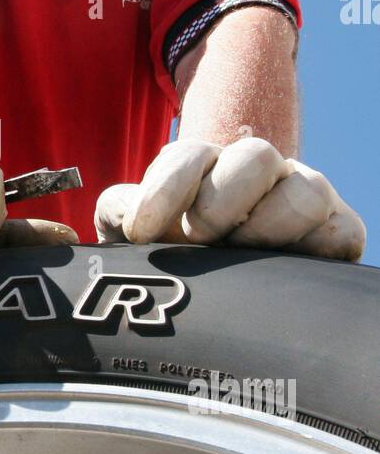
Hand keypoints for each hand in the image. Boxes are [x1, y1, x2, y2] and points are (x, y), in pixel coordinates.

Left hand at [94, 137, 365, 260]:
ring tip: (242, 261)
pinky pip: (341, 231)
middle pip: (256, 155)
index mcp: (204, 166)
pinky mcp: (336, 233)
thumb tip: (112, 220)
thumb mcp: (132, 235)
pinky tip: (284, 273)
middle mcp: (255, 173)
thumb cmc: (170, 257)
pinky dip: (317, 251)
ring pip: (307, 189)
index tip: (142, 231)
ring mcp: (300, 198)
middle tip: (200, 241)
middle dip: (221, 202)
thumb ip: (119, 213)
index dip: (165, 188)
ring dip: (270, 227)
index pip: (190, 154)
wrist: (218, 299)